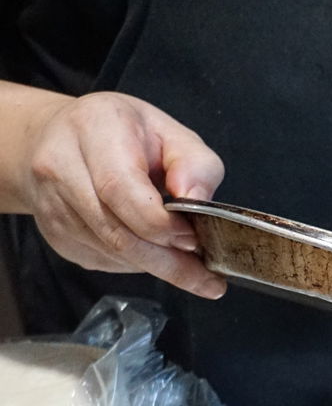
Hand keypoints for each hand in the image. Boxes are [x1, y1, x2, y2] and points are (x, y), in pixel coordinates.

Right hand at [16, 91, 226, 297]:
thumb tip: (196, 200)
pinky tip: (156, 253)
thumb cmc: (124, 133)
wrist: (59, 136)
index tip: (194, 238)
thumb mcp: (172, 133)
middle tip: (206, 276)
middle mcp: (60, 166)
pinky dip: (136, 263)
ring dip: (156, 265)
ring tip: (191, 268)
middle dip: (167, 260)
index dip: (160, 223)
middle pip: (116, 231)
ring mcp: (51, 204)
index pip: (120, 189)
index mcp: (94, 129)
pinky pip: (102, 259)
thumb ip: (195, 164)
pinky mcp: (53, 234)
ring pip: (110, 252)